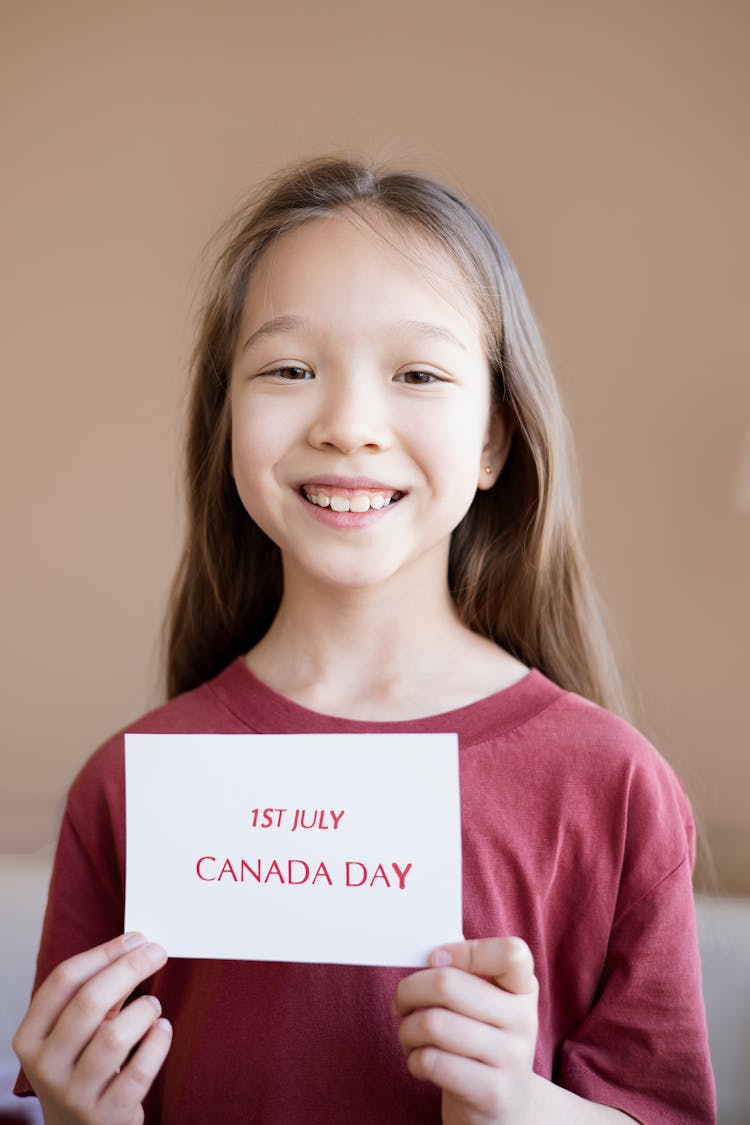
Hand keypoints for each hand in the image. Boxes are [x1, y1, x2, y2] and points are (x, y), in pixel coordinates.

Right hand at [13, 932, 171, 1124]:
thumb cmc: (81, 1068)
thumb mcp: (75, 1032)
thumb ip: (97, 993)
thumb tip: (136, 946)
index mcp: (31, 1037)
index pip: (63, 981)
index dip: (104, 953)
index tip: (136, 938)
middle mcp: (46, 1067)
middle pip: (89, 1001)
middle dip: (130, 968)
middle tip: (157, 952)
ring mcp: (74, 1094)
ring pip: (114, 1037)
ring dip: (144, 1010)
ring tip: (152, 1005)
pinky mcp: (106, 1115)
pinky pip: (139, 1072)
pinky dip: (158, 1043)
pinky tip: (163, 1029)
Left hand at [394, 936, 538, 1124]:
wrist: (508, 1108)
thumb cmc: (482, 1041)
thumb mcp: (486, 1003)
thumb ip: (465, 970)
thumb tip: (430, 945)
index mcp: (523, 988)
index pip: (510, 953)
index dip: (465, 951)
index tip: (436, 960)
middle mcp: (524, 1021)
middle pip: (447, 984)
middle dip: (409, 990)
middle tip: (402, 1001)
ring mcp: (512, 1059)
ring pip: (432, 1024)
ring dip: (406, 1029)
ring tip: (410, 1036)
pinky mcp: (492, 1093)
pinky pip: (432, 1062)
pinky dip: (414, 1060)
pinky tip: (421, 1062)